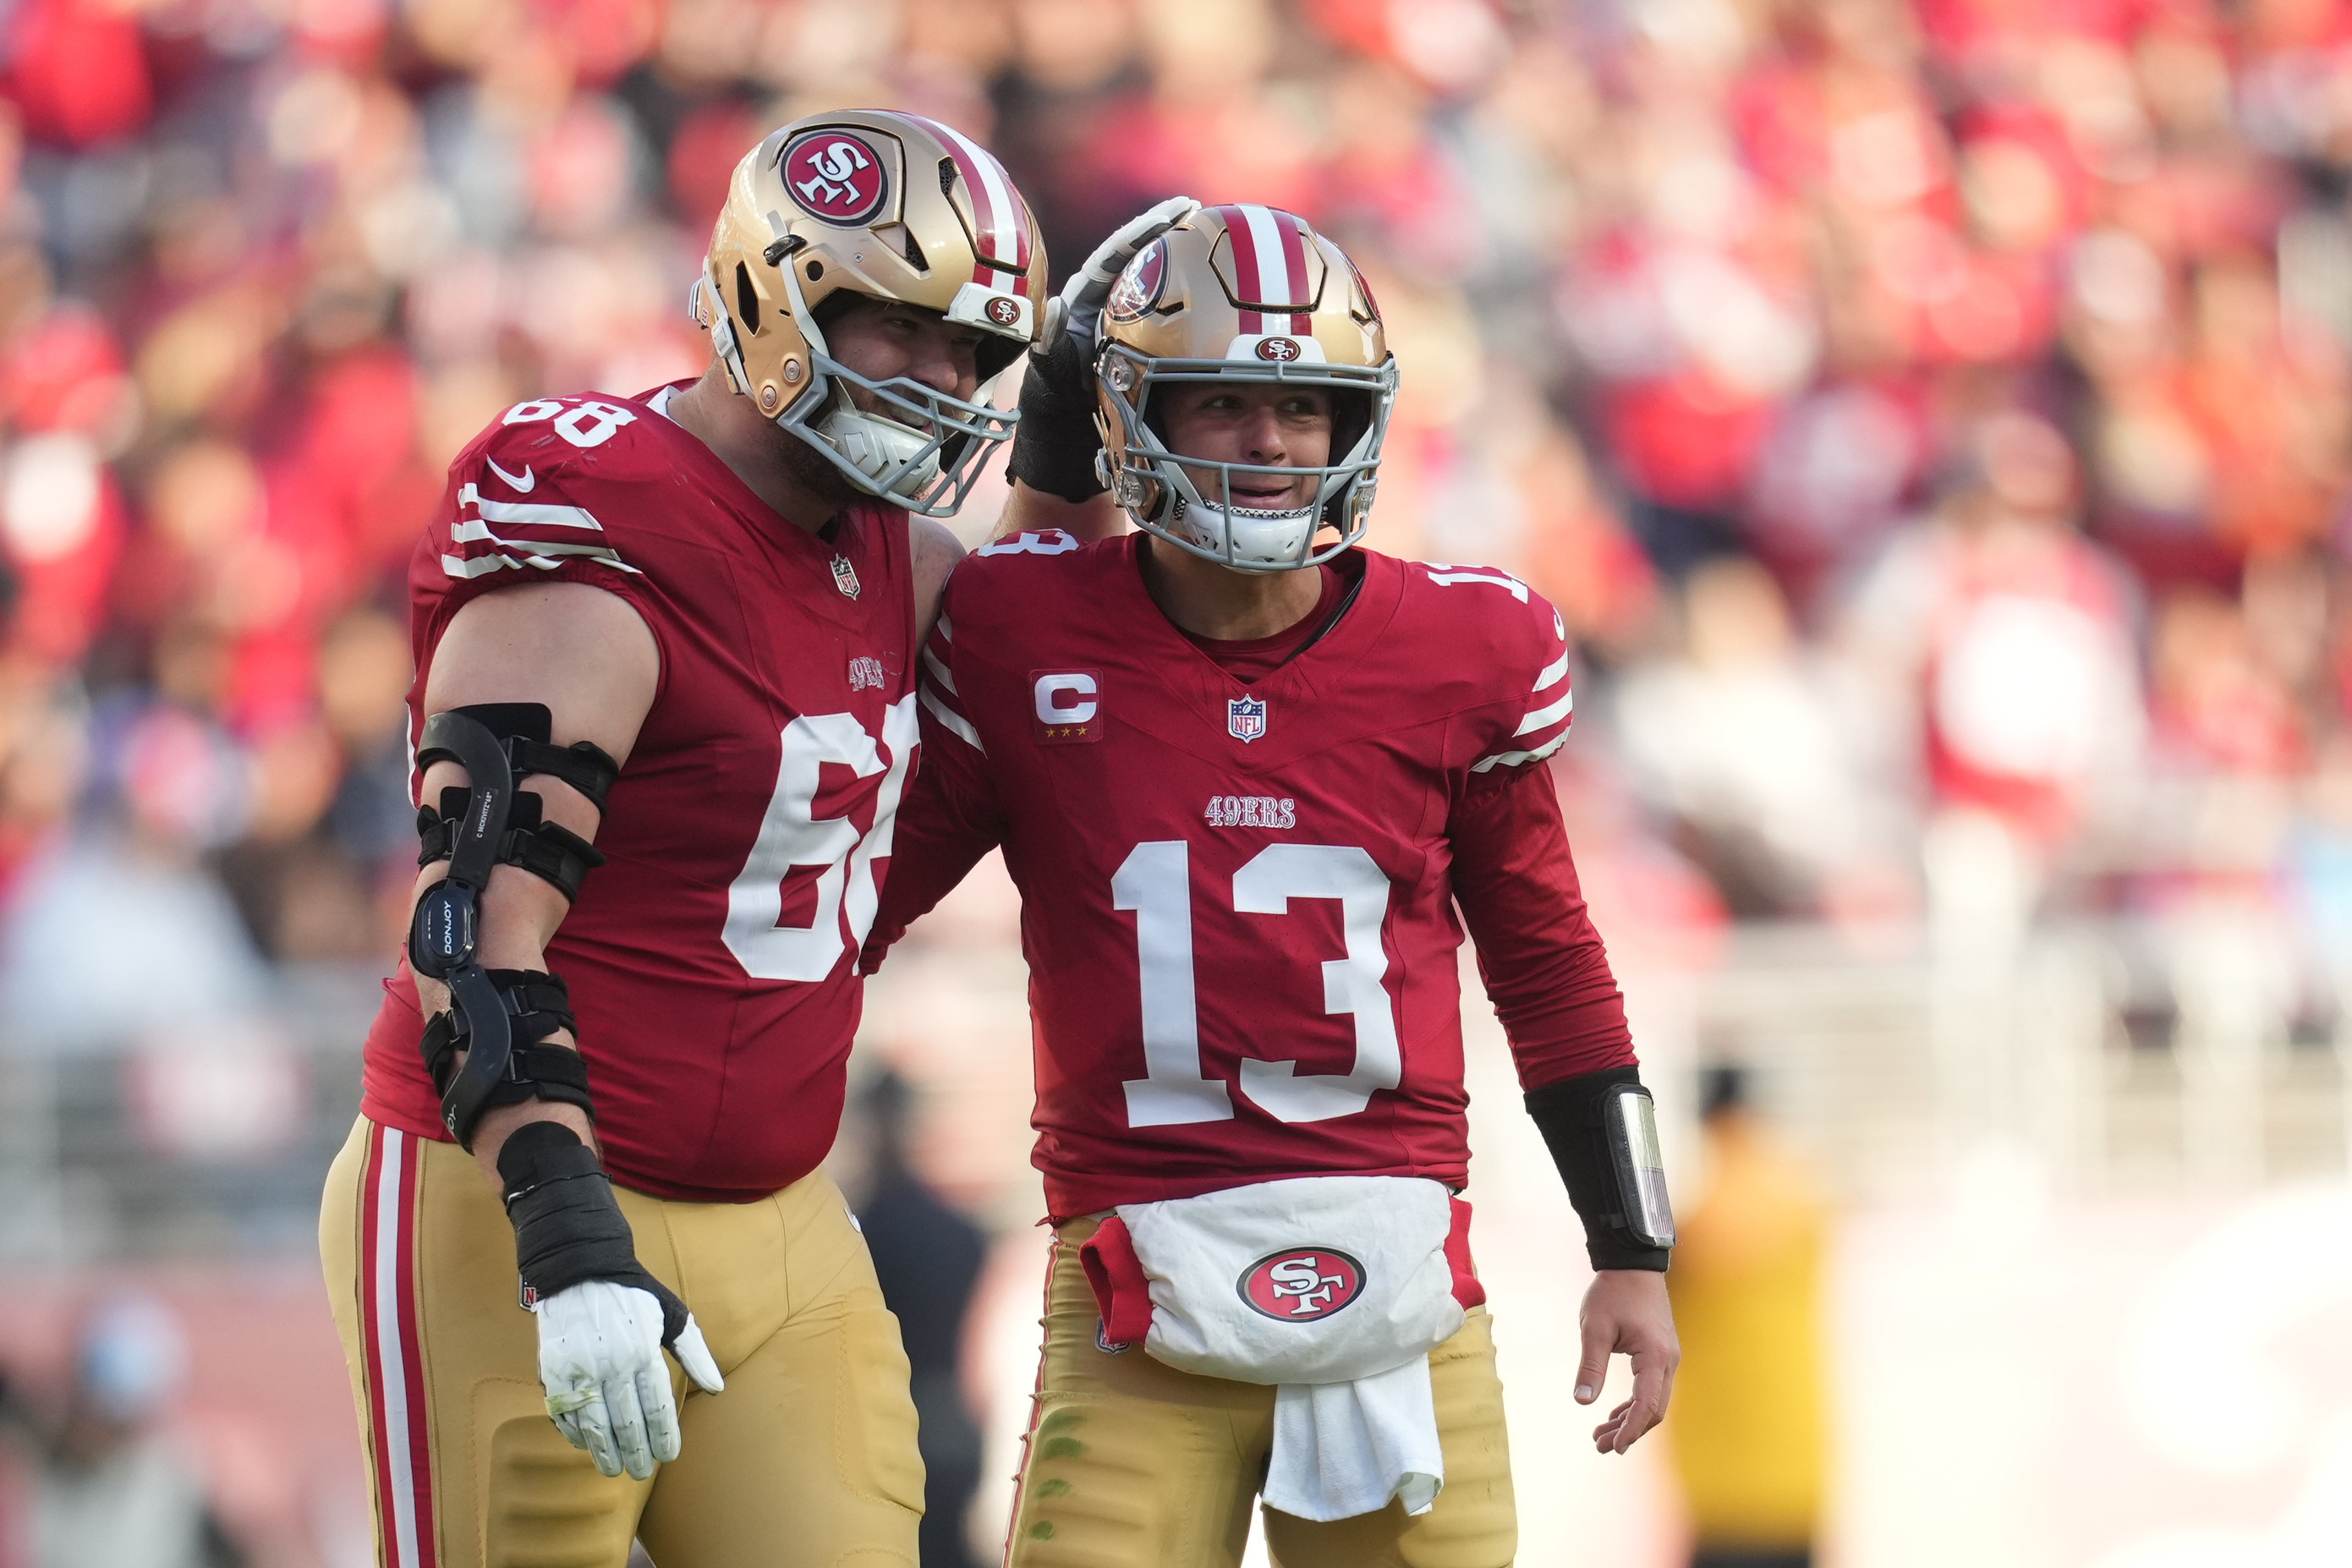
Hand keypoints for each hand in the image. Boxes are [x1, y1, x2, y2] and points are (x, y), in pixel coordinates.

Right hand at [535, 1279, 724, 1479]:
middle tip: (642, 1472)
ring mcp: (580, 1369)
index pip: (657, 1407)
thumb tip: (716, 1387)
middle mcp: (612, 1364)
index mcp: (644, 1351)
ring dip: (605, 1452)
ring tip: (614, 1470)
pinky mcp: (553, 1370)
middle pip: (627, 1423)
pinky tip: (586, 1444)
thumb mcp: (672, 1314)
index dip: (664, 1437)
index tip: (669, 1456)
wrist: (579, 1268)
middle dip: (636, 1453)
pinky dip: (574, 1433)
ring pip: (595, 1424)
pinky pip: (564, 1413)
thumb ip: (694, 1352)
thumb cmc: (632, 1294)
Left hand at [1009, 196, 1201, 504]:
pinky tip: (1214, 290)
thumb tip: (1058, 308)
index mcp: (1083, 297)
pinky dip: (1188, 296)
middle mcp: (1105, 299)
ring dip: (1181, 259)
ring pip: (1157, 278)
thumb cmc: (1054, 398)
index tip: (1175, 211)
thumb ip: (1053, 343)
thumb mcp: (1051, 371)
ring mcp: (1124, 315)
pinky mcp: (1138, 334)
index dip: (1145, 229)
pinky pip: (1166, 308)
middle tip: (1201, 211)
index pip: (1116, 253)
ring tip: (1212, 238)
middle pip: (1141, 255)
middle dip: (1169, 231)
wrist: (1068, 428)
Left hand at [1575, 1269, 1677, 1454]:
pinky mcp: (1661, 1354)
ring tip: (1600, 1436)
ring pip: (1653, 1400)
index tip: (1614, 1448)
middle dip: (1629, 1431)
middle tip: (1600, 1446)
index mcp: (1654, 1356)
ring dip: (1629, 1420)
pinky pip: (1651, 1387)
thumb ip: (1591, 1365)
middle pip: (1654, 1409)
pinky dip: (1634, 1404)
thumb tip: (1582, 1401)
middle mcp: (1668, 1360)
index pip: (1647, 1404)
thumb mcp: (1594, 1328)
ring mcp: (1668, 1357)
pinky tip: (1613, 1414)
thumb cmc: (1612, 1293)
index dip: (1631, 1429)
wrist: (1632, 1266)